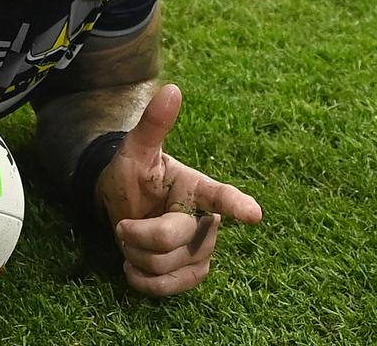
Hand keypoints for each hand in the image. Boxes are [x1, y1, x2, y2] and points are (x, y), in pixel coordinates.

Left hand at [97, 84, 262, 296]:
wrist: (121, 205)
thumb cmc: (132, 175)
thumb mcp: (136, 149)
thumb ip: (153, 124)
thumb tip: (171, 89)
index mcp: (197, 187)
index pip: (220, 196)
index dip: (236, 205)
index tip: (254, 214)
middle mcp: (206, 219)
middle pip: (174, 238)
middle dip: (138, 234)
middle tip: (124, 223)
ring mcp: (202, 248)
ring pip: (168, 265)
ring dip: (137, 257)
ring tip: (131, 241)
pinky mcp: (193, 271)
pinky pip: (172, 287)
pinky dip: (146, 283)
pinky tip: (133, 269)